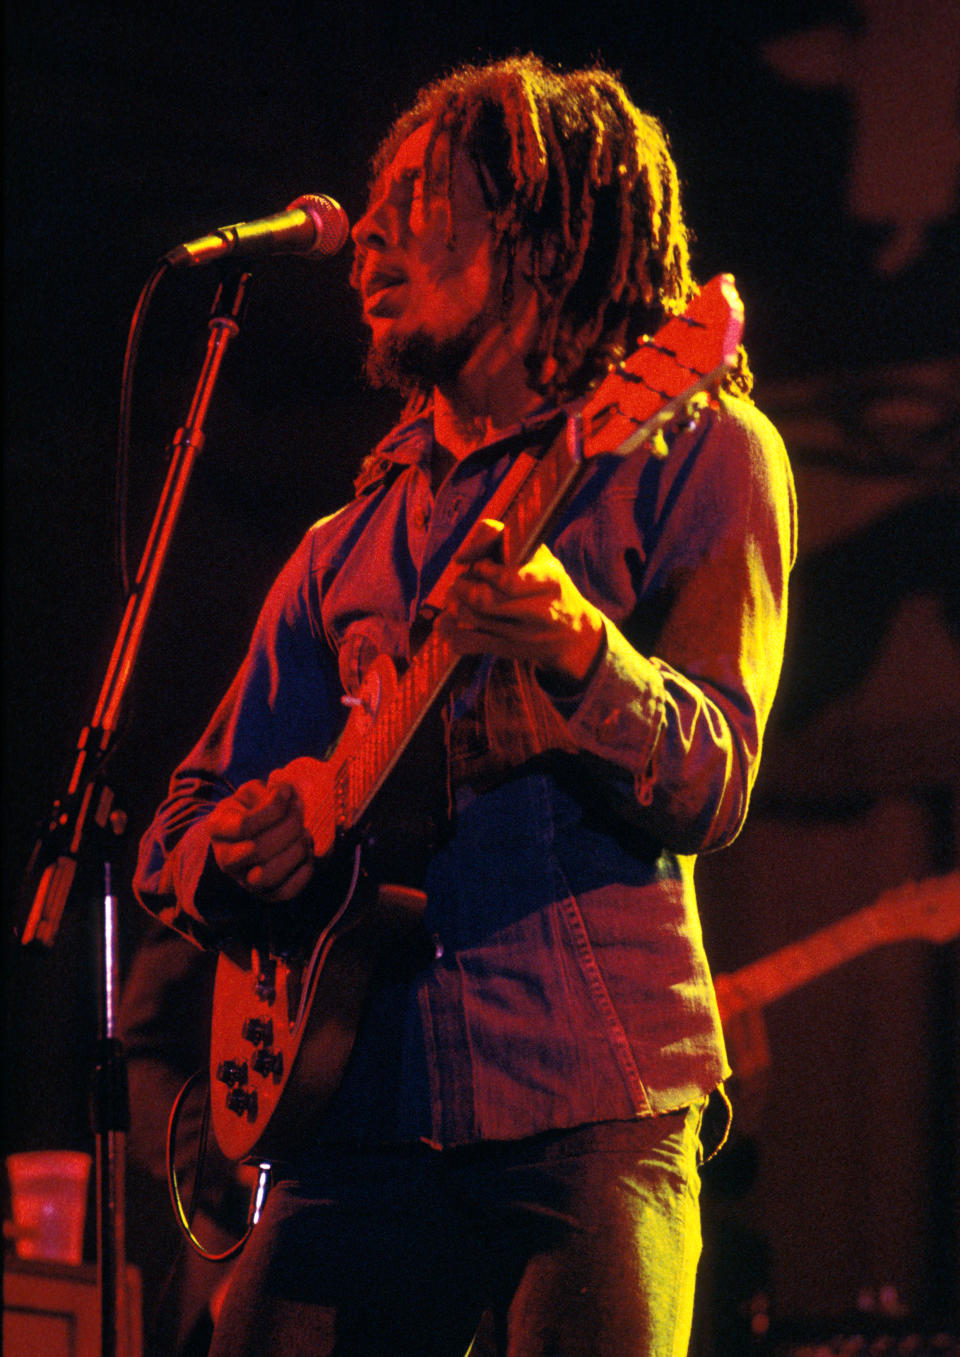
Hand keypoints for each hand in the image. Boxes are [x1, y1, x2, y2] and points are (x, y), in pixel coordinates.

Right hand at [207, 780, 314, 902]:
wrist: (246, 837)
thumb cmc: (250, 810)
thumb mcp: (251, 793)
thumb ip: (267, 791)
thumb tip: (287, 793)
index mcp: (218, 829)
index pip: (245, 825)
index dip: (273, 808)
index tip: (287, 794)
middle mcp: (225, 859)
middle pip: (259, 849)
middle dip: (289, 827)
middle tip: (299, 812)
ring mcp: (244, 880)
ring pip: (269, 875)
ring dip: (296, 850)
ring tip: (304, 833)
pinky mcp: (265, 894)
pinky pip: (286, 892)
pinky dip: (304, 871)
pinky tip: (307, 851)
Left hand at [438, 518, 604, 683]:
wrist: (574, 635)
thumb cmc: (548, 586)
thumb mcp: (539, 555)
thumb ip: (501, 539)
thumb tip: (460, 558)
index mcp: (549, 581)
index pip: (508, 579)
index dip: (483, 569)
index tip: (480, 565)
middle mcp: (539, 611)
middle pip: (484, 600)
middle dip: (463, 586)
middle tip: (462, 581)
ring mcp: (522, 635)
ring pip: (471, 619)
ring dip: (454, 603)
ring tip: (456, 596)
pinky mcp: (507, 651)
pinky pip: (467, 643)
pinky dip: (449, 630)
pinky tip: (447, 620)